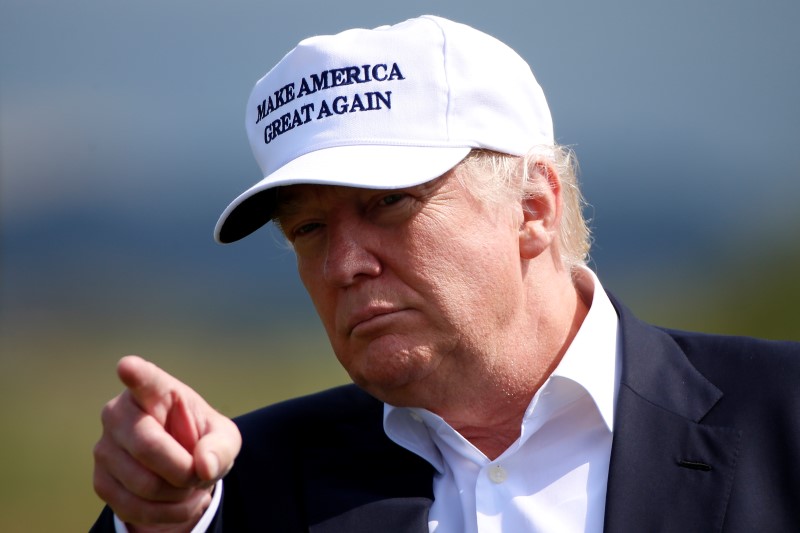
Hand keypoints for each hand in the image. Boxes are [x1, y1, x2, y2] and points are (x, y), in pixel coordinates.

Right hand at [93, 355, 241, 530]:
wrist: (181, 468)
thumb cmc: (201, 441)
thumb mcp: (224, 439)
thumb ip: (221, 448)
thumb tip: (204, 467)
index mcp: (155, 390)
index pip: (143, 379)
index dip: (135, 373)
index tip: (127, 366)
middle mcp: (120, 413)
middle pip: (148, 446)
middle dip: (184, 470)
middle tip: (200, 473)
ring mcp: (104, 447)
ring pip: (144, 484)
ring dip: (178, 495)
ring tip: (190, 486)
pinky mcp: (100, 480)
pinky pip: (134, 508)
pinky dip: (166, 513)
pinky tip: (177, 501)